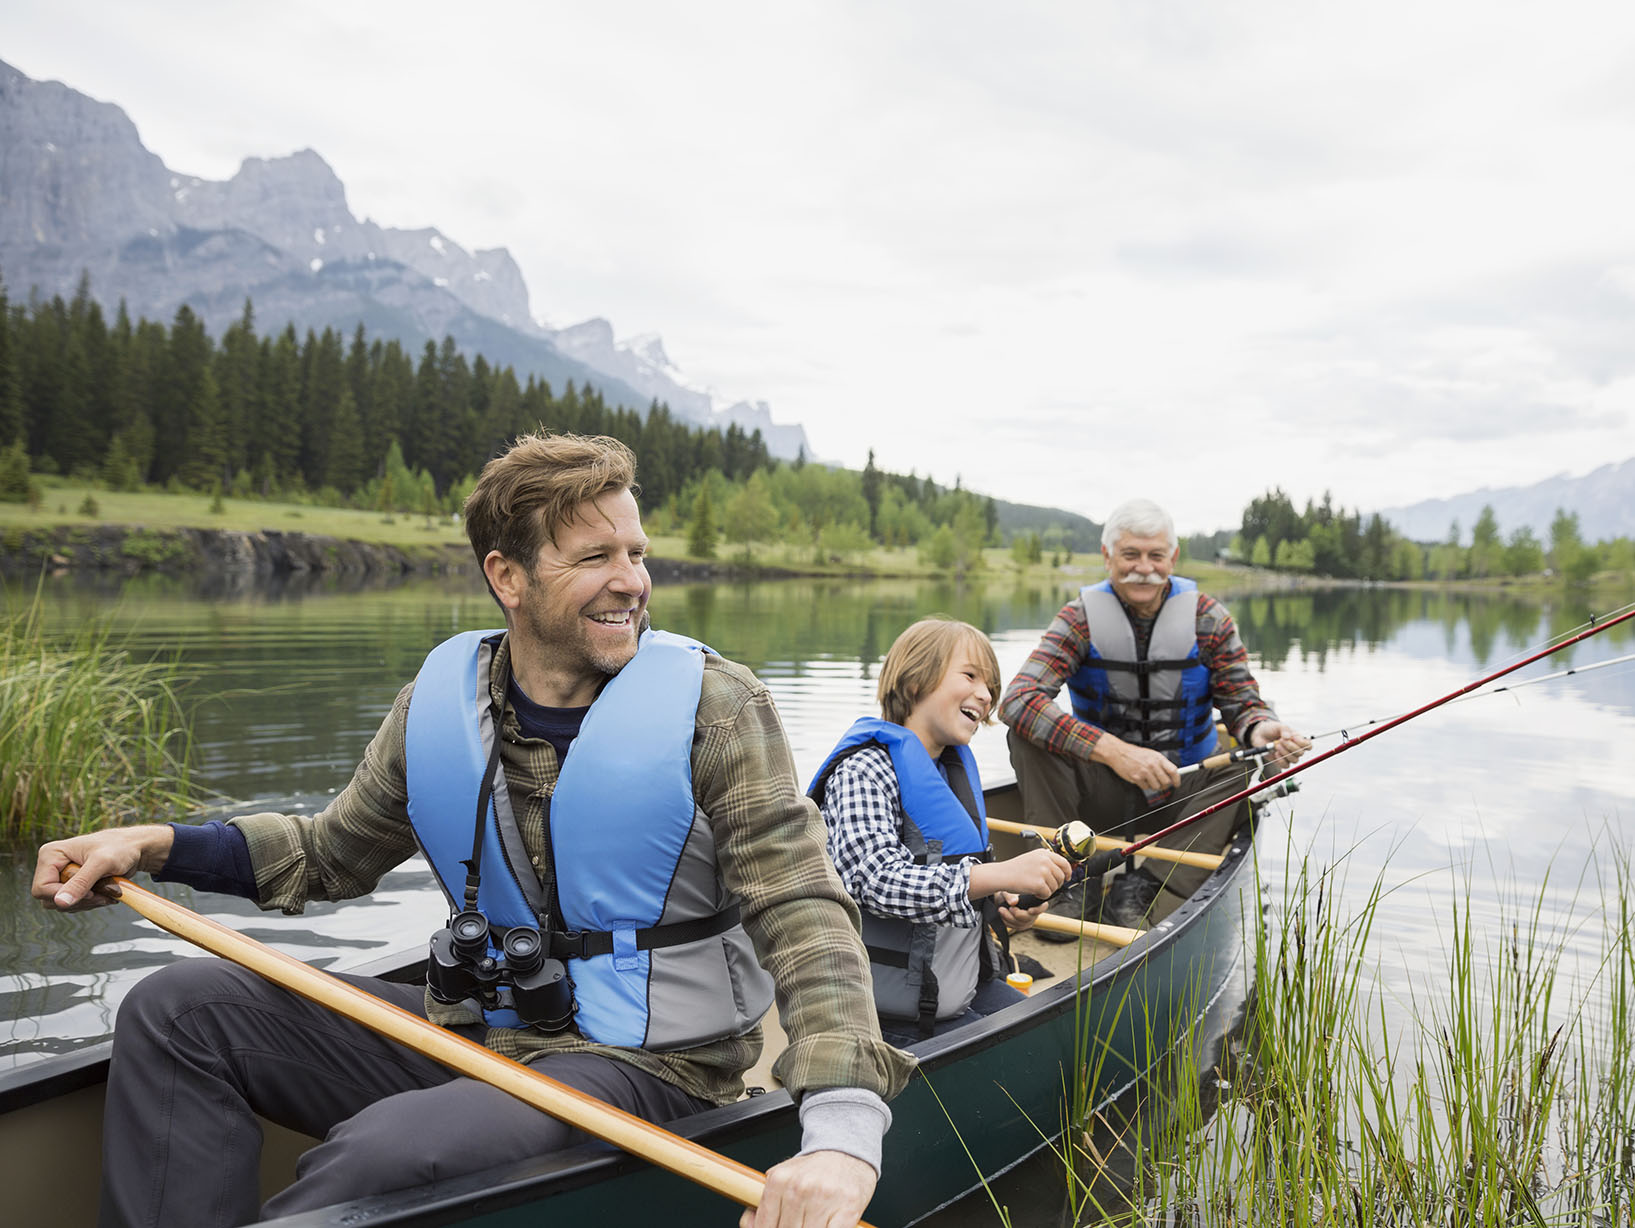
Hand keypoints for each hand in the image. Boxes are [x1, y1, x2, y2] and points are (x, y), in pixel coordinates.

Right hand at [32, 825, 173, 910]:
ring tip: (109, 891)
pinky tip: (107, 894)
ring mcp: (61, 877)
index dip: (64, 896)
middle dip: (79, 901)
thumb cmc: (120, 848)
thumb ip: (81, 882)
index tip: (91, 892)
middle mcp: (51, 867)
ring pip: (64, 905)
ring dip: (89, 903)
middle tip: (103, 894)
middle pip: (51, 900)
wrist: (134, 849)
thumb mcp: (102, 863)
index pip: (41, 889)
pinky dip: (92, 903)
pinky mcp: (73, 885)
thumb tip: (59, 903)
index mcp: (50, 855)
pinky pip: (75, 904)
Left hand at [739, 1150, 874, 1227]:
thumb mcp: (783, 1178)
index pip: (765, 1226)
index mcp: (779, 1181)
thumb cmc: (814, 1170)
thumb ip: (764, 1202)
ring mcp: (824, 1199)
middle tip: (798, 1223)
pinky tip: (826, 1225)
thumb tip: (748, 1223)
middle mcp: (799, 1188)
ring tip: (811, 1222)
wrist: (848, 1152)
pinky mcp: (848, 1208)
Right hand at [968, 848, 1070, 904]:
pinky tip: (1033, 891)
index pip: (1064, 863)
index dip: (1067, 872)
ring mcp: (1043, 872)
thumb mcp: (1032, 858)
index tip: (1067, 878)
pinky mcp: (1039, 884)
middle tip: (1046, 886)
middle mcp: (1045, 861)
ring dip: (1047, 890)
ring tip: (1036, 887)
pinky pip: (1048, 894)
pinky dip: (1041, 896)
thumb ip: (1046, 861)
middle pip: (1061, 877)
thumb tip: (1062, 870)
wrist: (1002, 875)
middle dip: (1056, 884)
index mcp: (1044, 853)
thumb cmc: (1015, 868)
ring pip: (1055, 887)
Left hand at [996, 892, 1047, 932]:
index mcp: (1035, 902)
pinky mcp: (1021, 925)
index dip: (1037, 910)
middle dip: (1018, 914)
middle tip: (1010, 908)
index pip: (1042, 907)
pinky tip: (1002, 915)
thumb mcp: (1007, 891)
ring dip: (1009, 918)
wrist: (1002, 899)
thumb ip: (1010, 896)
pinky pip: (1016, 927)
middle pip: (1029, 918)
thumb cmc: (1008, 892)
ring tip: (1001, 910)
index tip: (1030, 910)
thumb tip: (1014, 902)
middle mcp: (1034, 913)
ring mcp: (1028, 920)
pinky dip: (1007, 922)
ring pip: (1021, 924)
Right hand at [1095, 736, 1180, 792]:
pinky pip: (1146, 788)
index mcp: (1158, 758)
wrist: (1119, 752)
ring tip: (1149, 779)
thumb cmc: (1135, 753)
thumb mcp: (1152, 754)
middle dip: (1165, 785)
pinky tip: (1141, 778)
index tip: (1177, 784)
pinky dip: (1144, 785)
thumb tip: (1171, 773)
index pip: (1173, 771)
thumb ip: (1162, 763)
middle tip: (1161, 783)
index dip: (1177, 780)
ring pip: (1156, 786)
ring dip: (1154, 785)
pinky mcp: (1136, 778)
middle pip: (1166, 782)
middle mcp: (1152, 765)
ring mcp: (1145, 772)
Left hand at [1250, 721, 1310, 767]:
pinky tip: (1275, 753)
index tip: (1294, 738)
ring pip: (1294, 760)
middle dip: (1291, 747)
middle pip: (1301, 753)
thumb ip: (1284, 729)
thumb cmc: (1271, 729)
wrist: (1260, 735)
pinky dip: (1281, 760)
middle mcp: (1295, 749)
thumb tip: (1288, 737)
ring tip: (1277, 746)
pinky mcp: (1281, 761)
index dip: (1304, 744)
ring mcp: (1288, 756)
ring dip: (1285, 753)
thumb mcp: (1278, 726)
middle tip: (1281, 740)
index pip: (1308, 745)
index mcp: (1298, 739)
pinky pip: (1286, 766)